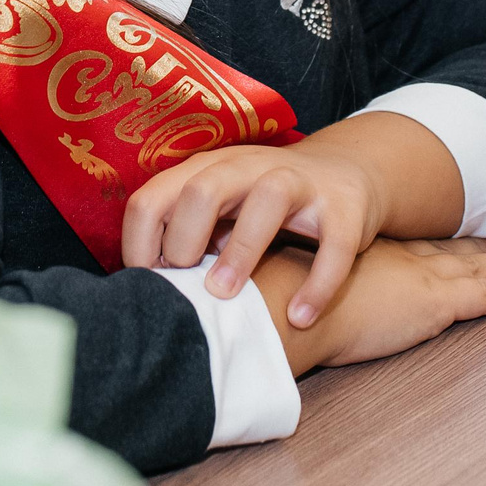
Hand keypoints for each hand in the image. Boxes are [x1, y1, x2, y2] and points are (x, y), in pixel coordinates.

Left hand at [124, 141, 387, 328]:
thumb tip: (142, 288)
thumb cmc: (264, 206)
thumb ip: (184, 234)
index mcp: (208, 169)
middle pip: (203, 189)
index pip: (152, 199)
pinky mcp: (345, 208)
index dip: (139, 246)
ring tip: (227, 296)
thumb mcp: (220, 208)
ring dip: (240, 252)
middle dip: (185, 241)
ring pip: (268, 200)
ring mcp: (301, 183)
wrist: (347, 174)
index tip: (148, 286)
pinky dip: (317, 284)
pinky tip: (300, 317)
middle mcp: (250, 168)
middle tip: (190, 286)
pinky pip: (334, 244)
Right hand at [256, 236, 485, 373]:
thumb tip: (280, 306)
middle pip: (449, 252)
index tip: (453, 239)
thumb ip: (298, 295)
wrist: (287, 303)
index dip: (438, 243)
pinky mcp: (436, 303)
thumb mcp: (291, 290)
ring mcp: (420, 279)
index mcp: (366, 256)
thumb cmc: (278, 301)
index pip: (411, 248)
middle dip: (479, 250)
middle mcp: (398, 260)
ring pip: (475, 270)